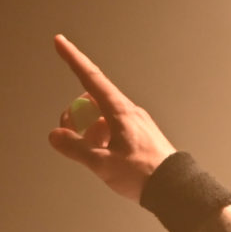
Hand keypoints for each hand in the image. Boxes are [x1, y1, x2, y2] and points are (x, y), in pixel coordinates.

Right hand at [45, 35, 176, 202]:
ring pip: (101, 117)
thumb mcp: (103, 163)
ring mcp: (134, 123)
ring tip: (95, 156)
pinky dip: (102, 140)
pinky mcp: (138, 135)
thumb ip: (76, 148)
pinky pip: (113, 129)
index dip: (73, 59)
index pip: (91, 78)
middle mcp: (128, 111)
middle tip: (68, 135)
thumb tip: (55, 136)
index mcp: (120, 111)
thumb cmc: (143, 174)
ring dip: (89, 132)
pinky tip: (107, 159)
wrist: (175, 189)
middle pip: (92, 100)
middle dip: (75, 114)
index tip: (60, 41)